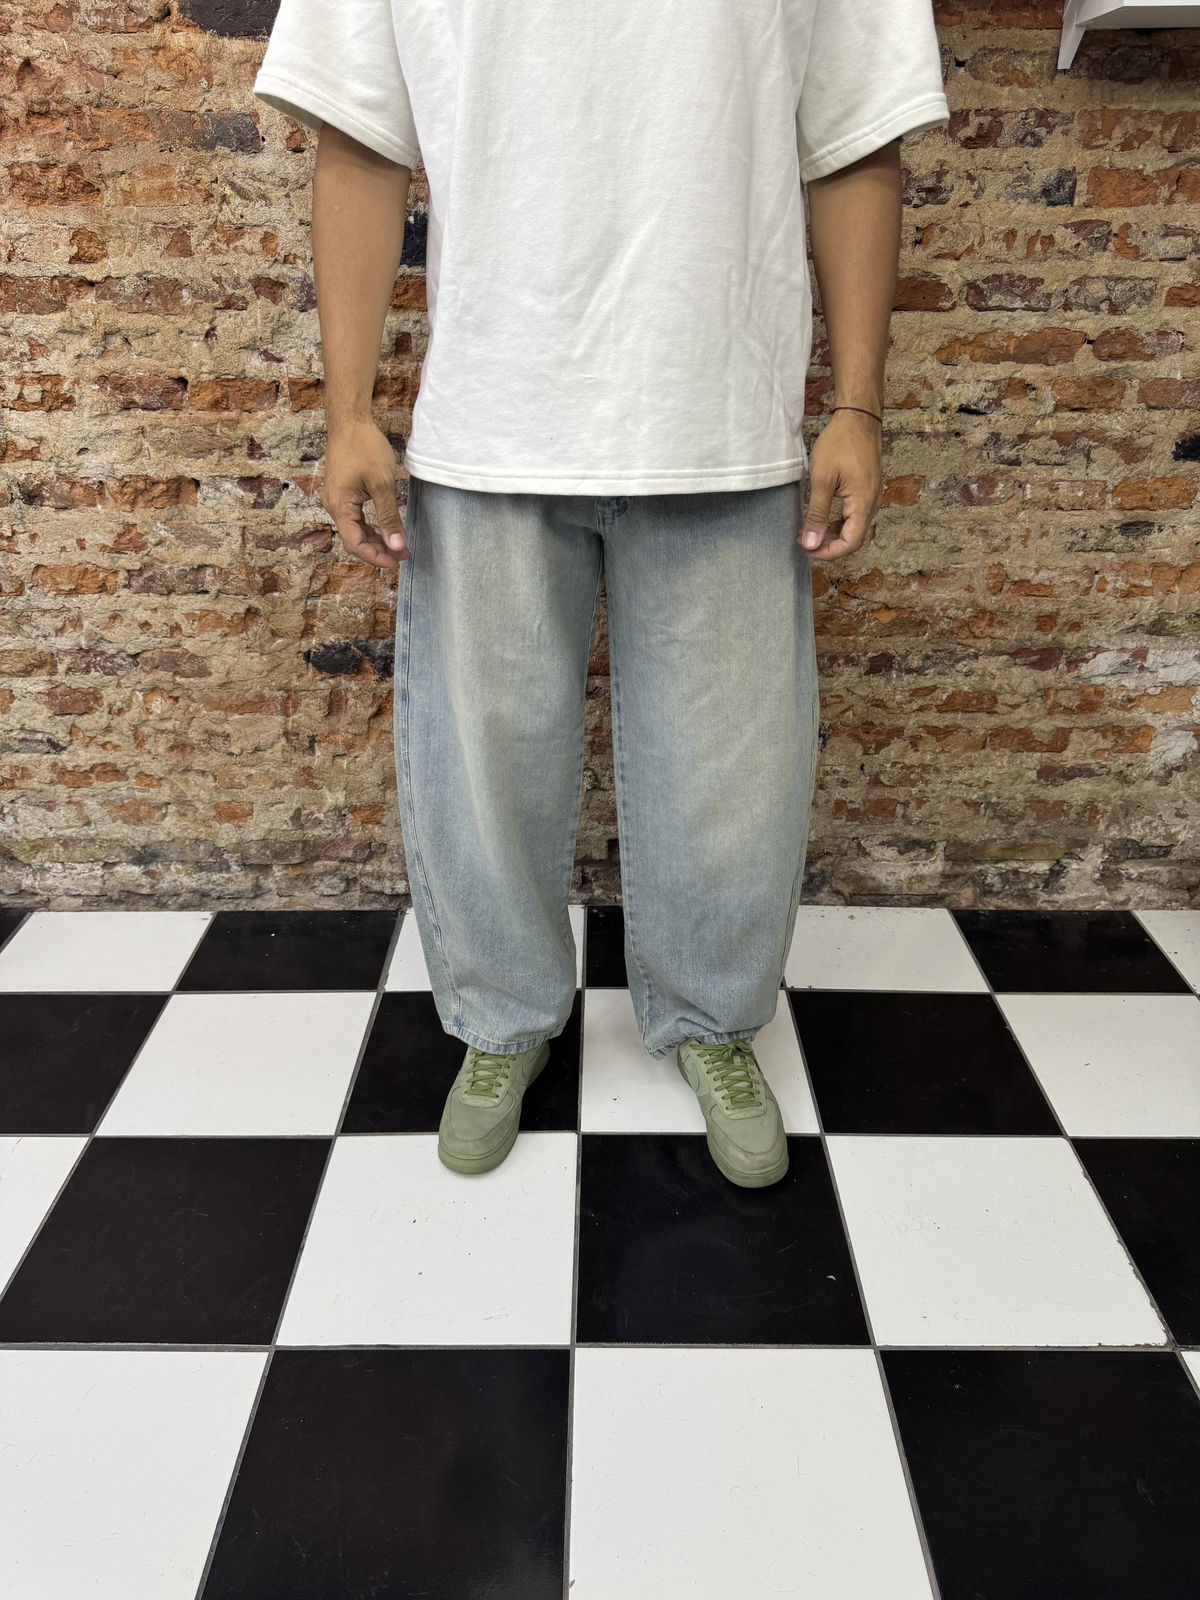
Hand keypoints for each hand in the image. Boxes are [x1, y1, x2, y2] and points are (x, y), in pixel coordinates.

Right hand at [322, 418, 409, 568]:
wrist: (350, 421)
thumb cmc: (364, 447)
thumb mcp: (382, 483)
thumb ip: (388, 516)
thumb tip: (396, 545)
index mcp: (339, 506)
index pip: (355, 544)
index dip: (376, 557)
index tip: (397, 562)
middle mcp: (334, 506)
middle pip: (355, 540)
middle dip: (379, 550)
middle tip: (404, 554)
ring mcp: (337, 500)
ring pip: (356, 530)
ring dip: (377, 540)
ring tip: (399, 545)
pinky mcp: (343, 494)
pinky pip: (356, 518)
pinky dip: (372, 527)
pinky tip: (387, 529)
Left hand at [798, 408, 882, 561]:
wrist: (858, 418)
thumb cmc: (840, 443)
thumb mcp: (822, 480)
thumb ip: (817, 514)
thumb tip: (811, 543)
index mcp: (864, 503)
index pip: (851, 543)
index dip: (829, 552)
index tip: (808, 550)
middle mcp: (873, 503)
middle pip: (854, 539)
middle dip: (829, 545)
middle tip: (805, 541)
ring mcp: (872, 497)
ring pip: (854, 528)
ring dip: (833, 535)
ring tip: (810, 531)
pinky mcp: (867, 490)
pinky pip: (855, 515)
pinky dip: (839, 523)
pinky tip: (822, 519)